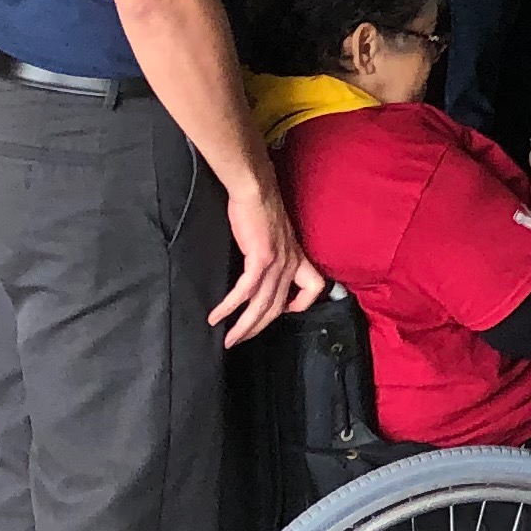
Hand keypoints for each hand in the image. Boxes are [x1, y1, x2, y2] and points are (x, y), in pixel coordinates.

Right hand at [211, 177, 325, 347]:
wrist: (256, 190)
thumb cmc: (260, 210)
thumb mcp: (275, 236)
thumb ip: (273, 254)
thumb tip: (261, 269)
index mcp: (298, 258)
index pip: (314, 288)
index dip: (301, 305)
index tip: (282, 312)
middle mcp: (291, 263)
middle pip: (278, 307)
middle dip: (257, 328)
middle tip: (238, 341)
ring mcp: (278, 262)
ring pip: (262, 305)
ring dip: (243, 326)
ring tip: (228, 340)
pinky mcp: (261, 258)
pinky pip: (246, 291)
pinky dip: (230, 307)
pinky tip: (216, 317)